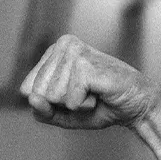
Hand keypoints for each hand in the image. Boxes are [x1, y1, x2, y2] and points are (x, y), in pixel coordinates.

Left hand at [19, 35, 160, 129]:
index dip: (48, 103)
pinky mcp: (86, 65)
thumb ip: (42, 111)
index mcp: (53, 51)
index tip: (71, 95)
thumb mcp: (62, 114)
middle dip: (60, 104)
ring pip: (52, 97)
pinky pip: (68, 101)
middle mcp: (63, 45)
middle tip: (84, 94)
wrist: (133, 105)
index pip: (27, 90)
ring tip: (92, 92)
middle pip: (37, 93)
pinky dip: (83, 105)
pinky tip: (97, 93)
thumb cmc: (98, 106)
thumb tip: (31, 98)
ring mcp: (75, 52)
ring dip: (74, 104)